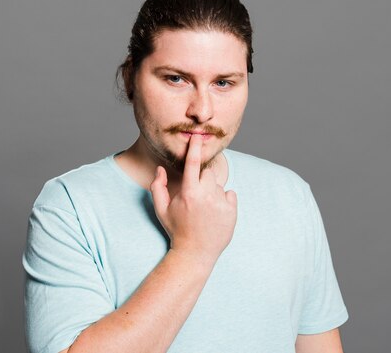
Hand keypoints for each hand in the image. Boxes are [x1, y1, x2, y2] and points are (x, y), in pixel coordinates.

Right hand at [149, 135, 237, 260]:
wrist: (195, 253)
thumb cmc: (176, 229)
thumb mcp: (161, 209)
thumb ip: (157, 187)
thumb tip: (160, 169)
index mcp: (188, 193)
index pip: (192, 164)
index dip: (194, 148)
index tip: (197, 137)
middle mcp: (206, 196)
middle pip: (208, 173)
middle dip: (202, 179)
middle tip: (195, 196)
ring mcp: (221, 204)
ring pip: (218, 185)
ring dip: (212, 191)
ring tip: (204, 209)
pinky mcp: (232, 211)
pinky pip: (230, 194)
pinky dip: (223, 200)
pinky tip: (214, 214)